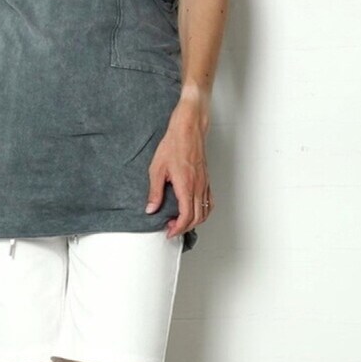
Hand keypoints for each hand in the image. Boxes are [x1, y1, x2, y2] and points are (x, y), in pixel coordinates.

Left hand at [144, 101, 213, 236]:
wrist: (188, 130)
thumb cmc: (174, 145)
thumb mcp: (157, 169)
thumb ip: (154, 191)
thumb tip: (151, 208)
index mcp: (186, 186)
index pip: (186, 216)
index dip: (178, 228)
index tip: (169, 231)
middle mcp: (198, 187)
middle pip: (197, 218)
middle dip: (185, 228)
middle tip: (172, 228)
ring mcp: (205, 184)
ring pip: (205, 212)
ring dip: (195, 221)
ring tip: (181, 222)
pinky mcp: (207, 180)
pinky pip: (209, 202)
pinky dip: (203, 211)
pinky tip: (194, 210)